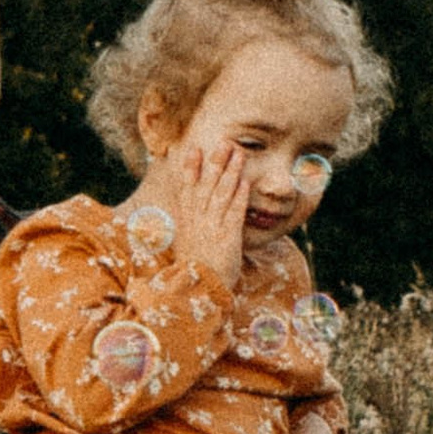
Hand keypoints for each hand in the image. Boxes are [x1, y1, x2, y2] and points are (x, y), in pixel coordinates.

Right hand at [163, 138, 250, 291]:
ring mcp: (211, 227)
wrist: (198, 291)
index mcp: (187, 220)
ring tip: (239, 154)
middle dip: (215, 162)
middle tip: (224, 142)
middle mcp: (197, 220)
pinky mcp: (227, 237)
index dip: (191, 167)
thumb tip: (191, 212)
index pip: (187, 188)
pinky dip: (239, 196)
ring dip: (231, 172)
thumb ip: (191, 225)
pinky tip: (245, 182)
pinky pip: (233, 212)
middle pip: (206, 184)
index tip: (194, 148)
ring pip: (221, 193)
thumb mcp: (187, 243)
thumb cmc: (195, 270)